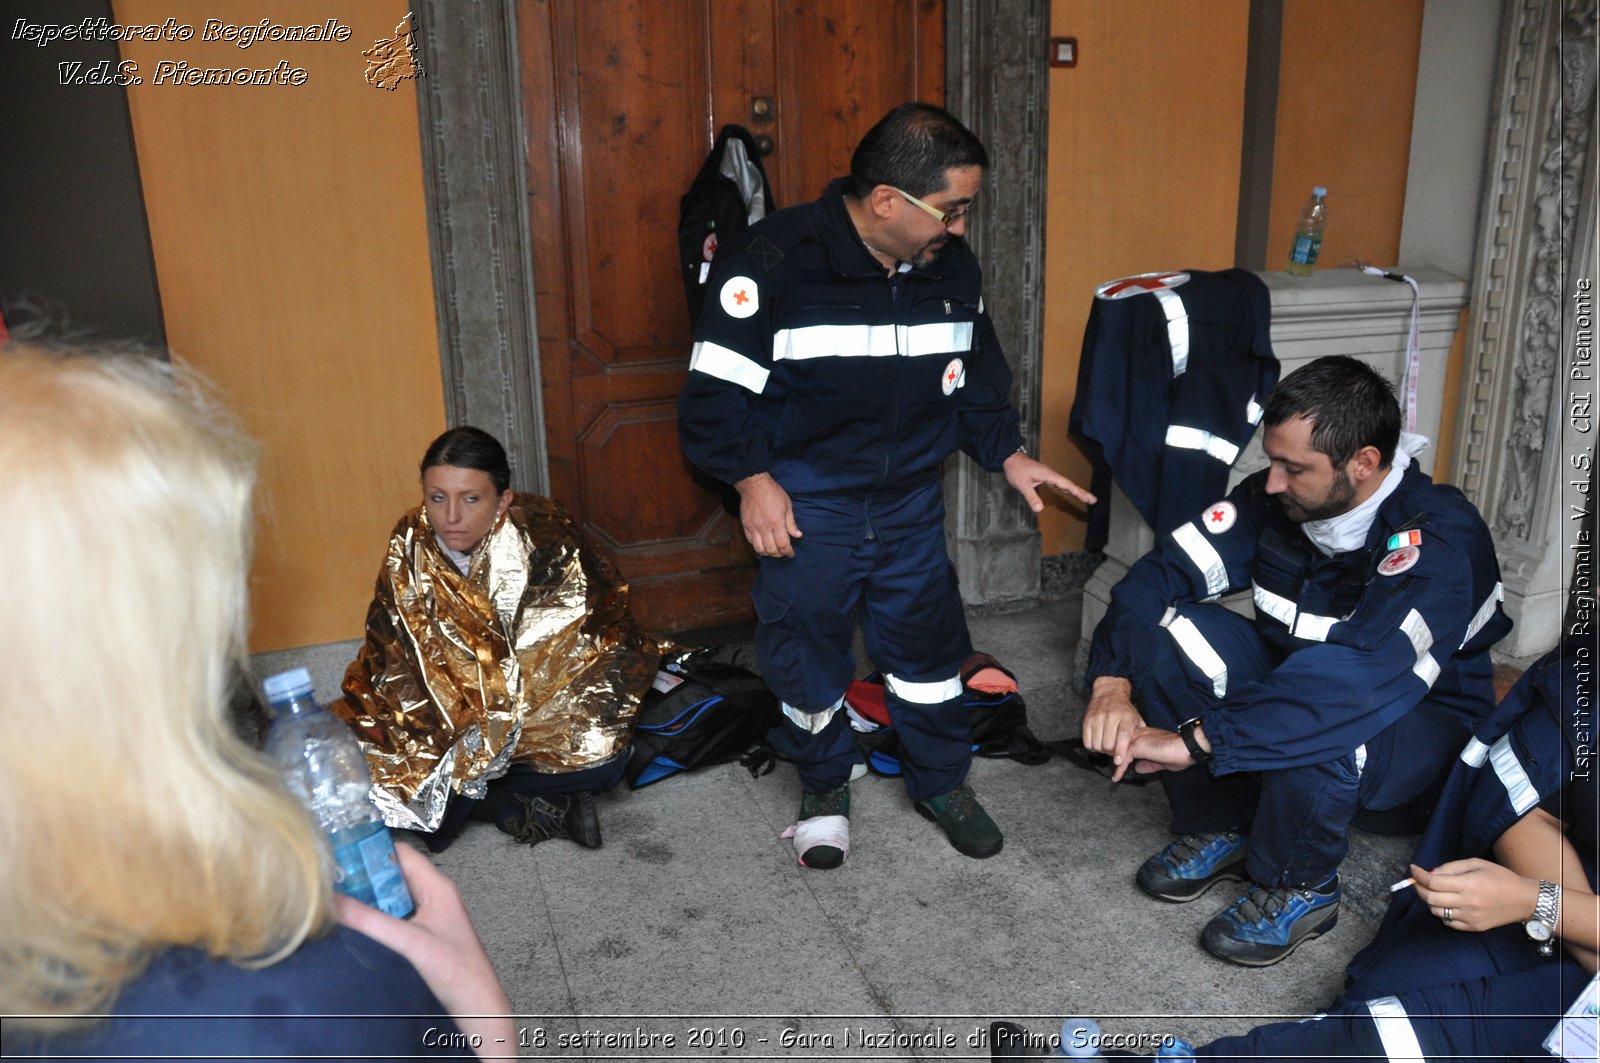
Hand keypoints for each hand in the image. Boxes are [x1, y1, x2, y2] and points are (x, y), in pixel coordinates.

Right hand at [335, 843, 514, 1057]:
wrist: (477, 1003)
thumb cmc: (456, 970)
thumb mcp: (409, 941)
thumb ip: (370, 921)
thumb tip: (332, 902)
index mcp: (437, 886)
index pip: (401, 853)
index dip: (372, 850)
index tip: (341, 854)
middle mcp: (433, 895)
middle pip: (393, 873)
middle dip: (364, 876)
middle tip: (330, 880)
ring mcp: (429, 914)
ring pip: (392, 895)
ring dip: (369, 897)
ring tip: (336, 899)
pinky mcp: (424, 933)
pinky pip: (395, 915)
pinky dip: (376, 915)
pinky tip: (356, 924)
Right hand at [735, 472, 801, 556]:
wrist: (754, 484)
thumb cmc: (773, 492)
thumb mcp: (787, 505)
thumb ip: (791, 523)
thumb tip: (798, 535)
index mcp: (776, 522)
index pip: (783, 544)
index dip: (788, 552)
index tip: (791, 553)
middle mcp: (764, 527)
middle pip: (771, 550)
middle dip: (779, 554)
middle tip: (783, 553)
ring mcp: (753, 527)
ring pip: (759, 549)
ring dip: (767, 553)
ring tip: (772, 551)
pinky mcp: (746, 526)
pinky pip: (750, 542)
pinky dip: (757, 546)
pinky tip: (763, 544)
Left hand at [1002, 452, 1095, 512]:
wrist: (1011, 459)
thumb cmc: (1016, 470)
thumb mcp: (1022, 485)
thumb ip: (1031, 497)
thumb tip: (1039, 510)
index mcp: (1049, 475)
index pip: (1066, 485)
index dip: (1078, 492)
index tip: (1088, 498)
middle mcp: (1051, 475)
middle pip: (1069, 485)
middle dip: (1081, 492)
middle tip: (1094, 500)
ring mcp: (1049, 476)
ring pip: (1065, 484)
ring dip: (1076, 491)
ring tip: (1087, 498)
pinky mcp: (1045, 477)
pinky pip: (1059, 484)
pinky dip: (1067, 489)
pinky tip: (1070, 493)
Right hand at [1081, 676, 1143, 770]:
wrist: (1109, 692)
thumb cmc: (1124, 709)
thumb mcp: (1137, 719)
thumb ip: (1139, 734)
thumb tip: (1141, 751)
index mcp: (1126, 717)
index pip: (1122, 736)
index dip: (1120, 750)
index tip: (1118, 761)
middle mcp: (1111, 717)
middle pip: (1108, 744)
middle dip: (1110, 753)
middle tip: (1114, 751)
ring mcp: (1097, 718)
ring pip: (1097, 744)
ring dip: (1101, 750)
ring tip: (1106, 746)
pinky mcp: (1087, 720)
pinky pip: (1087, 741)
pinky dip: (1092, 746)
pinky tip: (1097, 743)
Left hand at [1121, 726, 1195, 781]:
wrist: (1187, 748)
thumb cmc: (1179, 753)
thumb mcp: (1161, 761)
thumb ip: (1149, 764)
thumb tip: (1138, 768)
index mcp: (1146, 735)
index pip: (1129, 744)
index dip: (1124, 755)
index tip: (1121, 766)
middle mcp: (1139, 734)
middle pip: (1121, 746)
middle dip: (1117, 760)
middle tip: (1114, 773)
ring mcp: (1137, 739)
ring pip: (1119, 752)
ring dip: (1116, 765)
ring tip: (1115, 777)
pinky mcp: (1136, 746)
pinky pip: (1123, 759)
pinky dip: (1120, 769)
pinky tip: (1118, 777)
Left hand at [1410, 859, 1540, 933]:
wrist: (1524, 900)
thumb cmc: (1500, 877)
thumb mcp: (1477, 864)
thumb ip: (1452, 867)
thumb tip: (1431, 872)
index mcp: (1468, 885)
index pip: (1433, 883)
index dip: (1419, 875)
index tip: (1413, 869)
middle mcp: (1467, 903)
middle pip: (1430, 899)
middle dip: (1418, 889)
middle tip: (1418, 881)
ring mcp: (1470, 918)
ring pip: (1437, 912)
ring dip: (1430, 901)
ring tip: (1434, 892)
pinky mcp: (1474, 927)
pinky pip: (1449, 923)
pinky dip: (1442, 913)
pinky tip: (1447, 904)